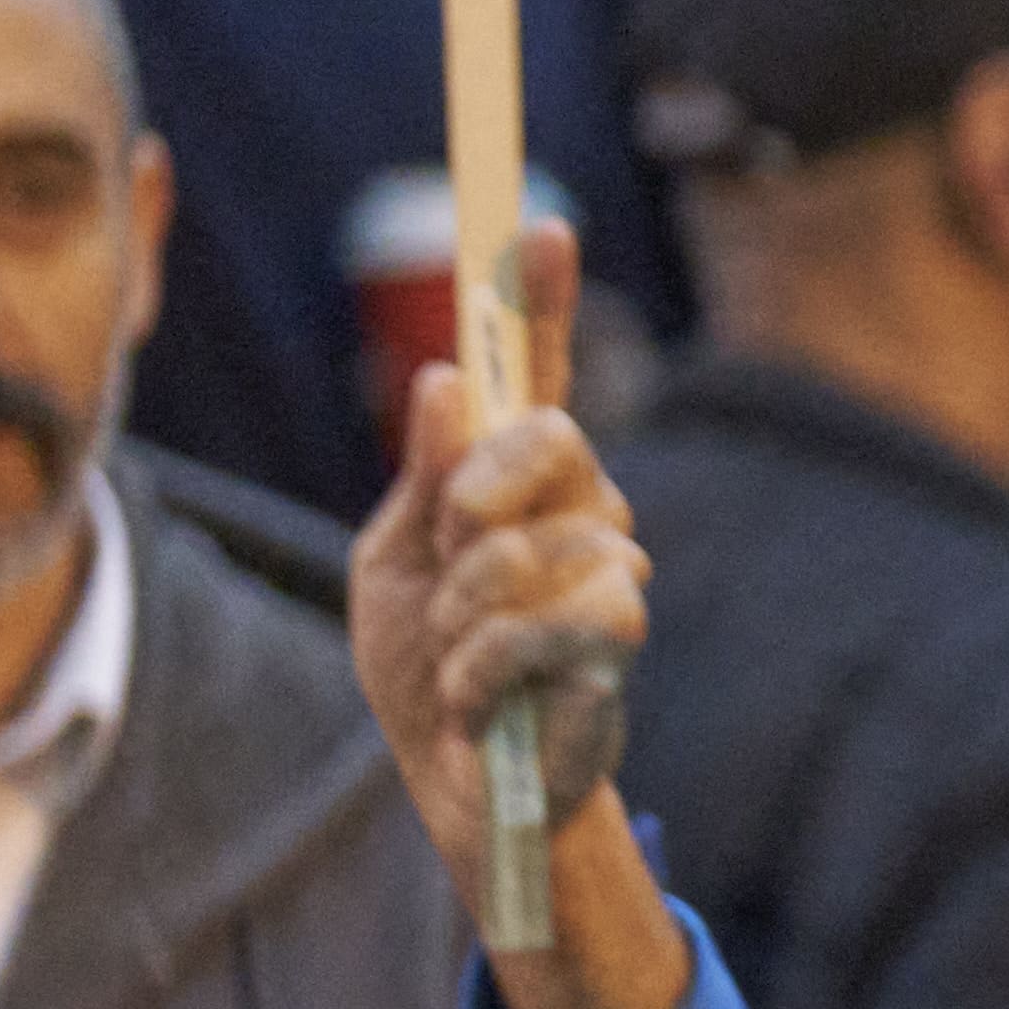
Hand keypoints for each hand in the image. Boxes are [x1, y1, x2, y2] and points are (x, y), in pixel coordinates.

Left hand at [354, 244, 692, 1008]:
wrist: (459, 785)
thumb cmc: (424, 673)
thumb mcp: (391, 564)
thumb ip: (422, 480)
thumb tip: (439, 382)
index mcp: (507, 478)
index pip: (530, 370)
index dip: (541, 295)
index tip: (540, 223)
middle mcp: (575, 506)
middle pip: (547, 433)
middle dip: (480, 487)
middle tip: (450, 543)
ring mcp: (607, 569)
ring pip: (546, 538)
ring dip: (475, 609)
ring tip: (459, 663)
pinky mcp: (618, 642)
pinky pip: (563, 618)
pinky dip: (495, 667)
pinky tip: (489, 701)